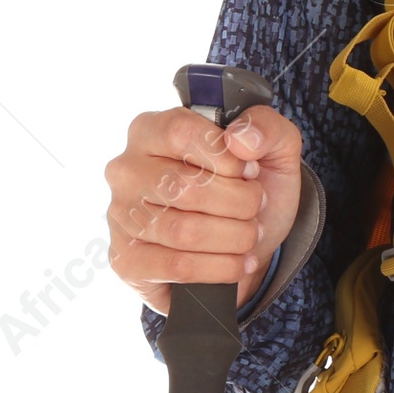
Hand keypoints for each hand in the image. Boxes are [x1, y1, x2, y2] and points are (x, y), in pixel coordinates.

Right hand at [104, 103, 302, 315]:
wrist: (247, 241)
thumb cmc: (251, 186)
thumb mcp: (273, 146)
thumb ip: (265, 125)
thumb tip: (239, 138)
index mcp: (153, 129)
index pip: (180, 133)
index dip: (225, 157)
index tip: (250, 171)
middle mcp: (127, 169)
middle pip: (183, 187)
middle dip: (237, 202)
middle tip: (255, 207)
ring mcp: (120, 216)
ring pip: (183, 231)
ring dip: (233, 236)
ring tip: (249, 234)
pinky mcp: (126, 260)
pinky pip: (176, 266)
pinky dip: (219, 267)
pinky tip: (236, 262)